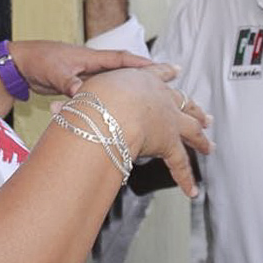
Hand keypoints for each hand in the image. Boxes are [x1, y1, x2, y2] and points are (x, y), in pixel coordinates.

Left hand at [9, 40, 149, 97]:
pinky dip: (122, 96)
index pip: (123, 60)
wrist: (23, 64)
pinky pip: (110, 91)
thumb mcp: (55, 73)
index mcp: (93, 58)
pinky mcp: (86, 84)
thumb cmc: (39, 62)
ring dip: (138, 85)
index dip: (142, 65)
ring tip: (160, 92)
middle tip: (175, 74)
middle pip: (129, 69)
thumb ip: (70, 83)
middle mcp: (96, 65)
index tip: (161, 69)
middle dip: (150, 72)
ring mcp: (92, 74)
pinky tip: (131, 104)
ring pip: (121, 81)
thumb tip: (82, 93)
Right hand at [82, 63, 211, 197]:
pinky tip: (192, 192)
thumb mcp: (88, 93)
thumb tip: (54, 111)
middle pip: (184, 102)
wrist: (111, 105)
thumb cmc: (96, 95)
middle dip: (195, 110)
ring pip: (192, 129)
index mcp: (142, 80)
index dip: (167, 73)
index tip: (177, 70)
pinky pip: (181, 164)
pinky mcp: (169, 142)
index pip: (158, 74)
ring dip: (201, 139)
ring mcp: (169, 119)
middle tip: (206, 116)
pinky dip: (186, 179)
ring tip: (209, 147)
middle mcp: (161, 96)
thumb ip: (76, 104)